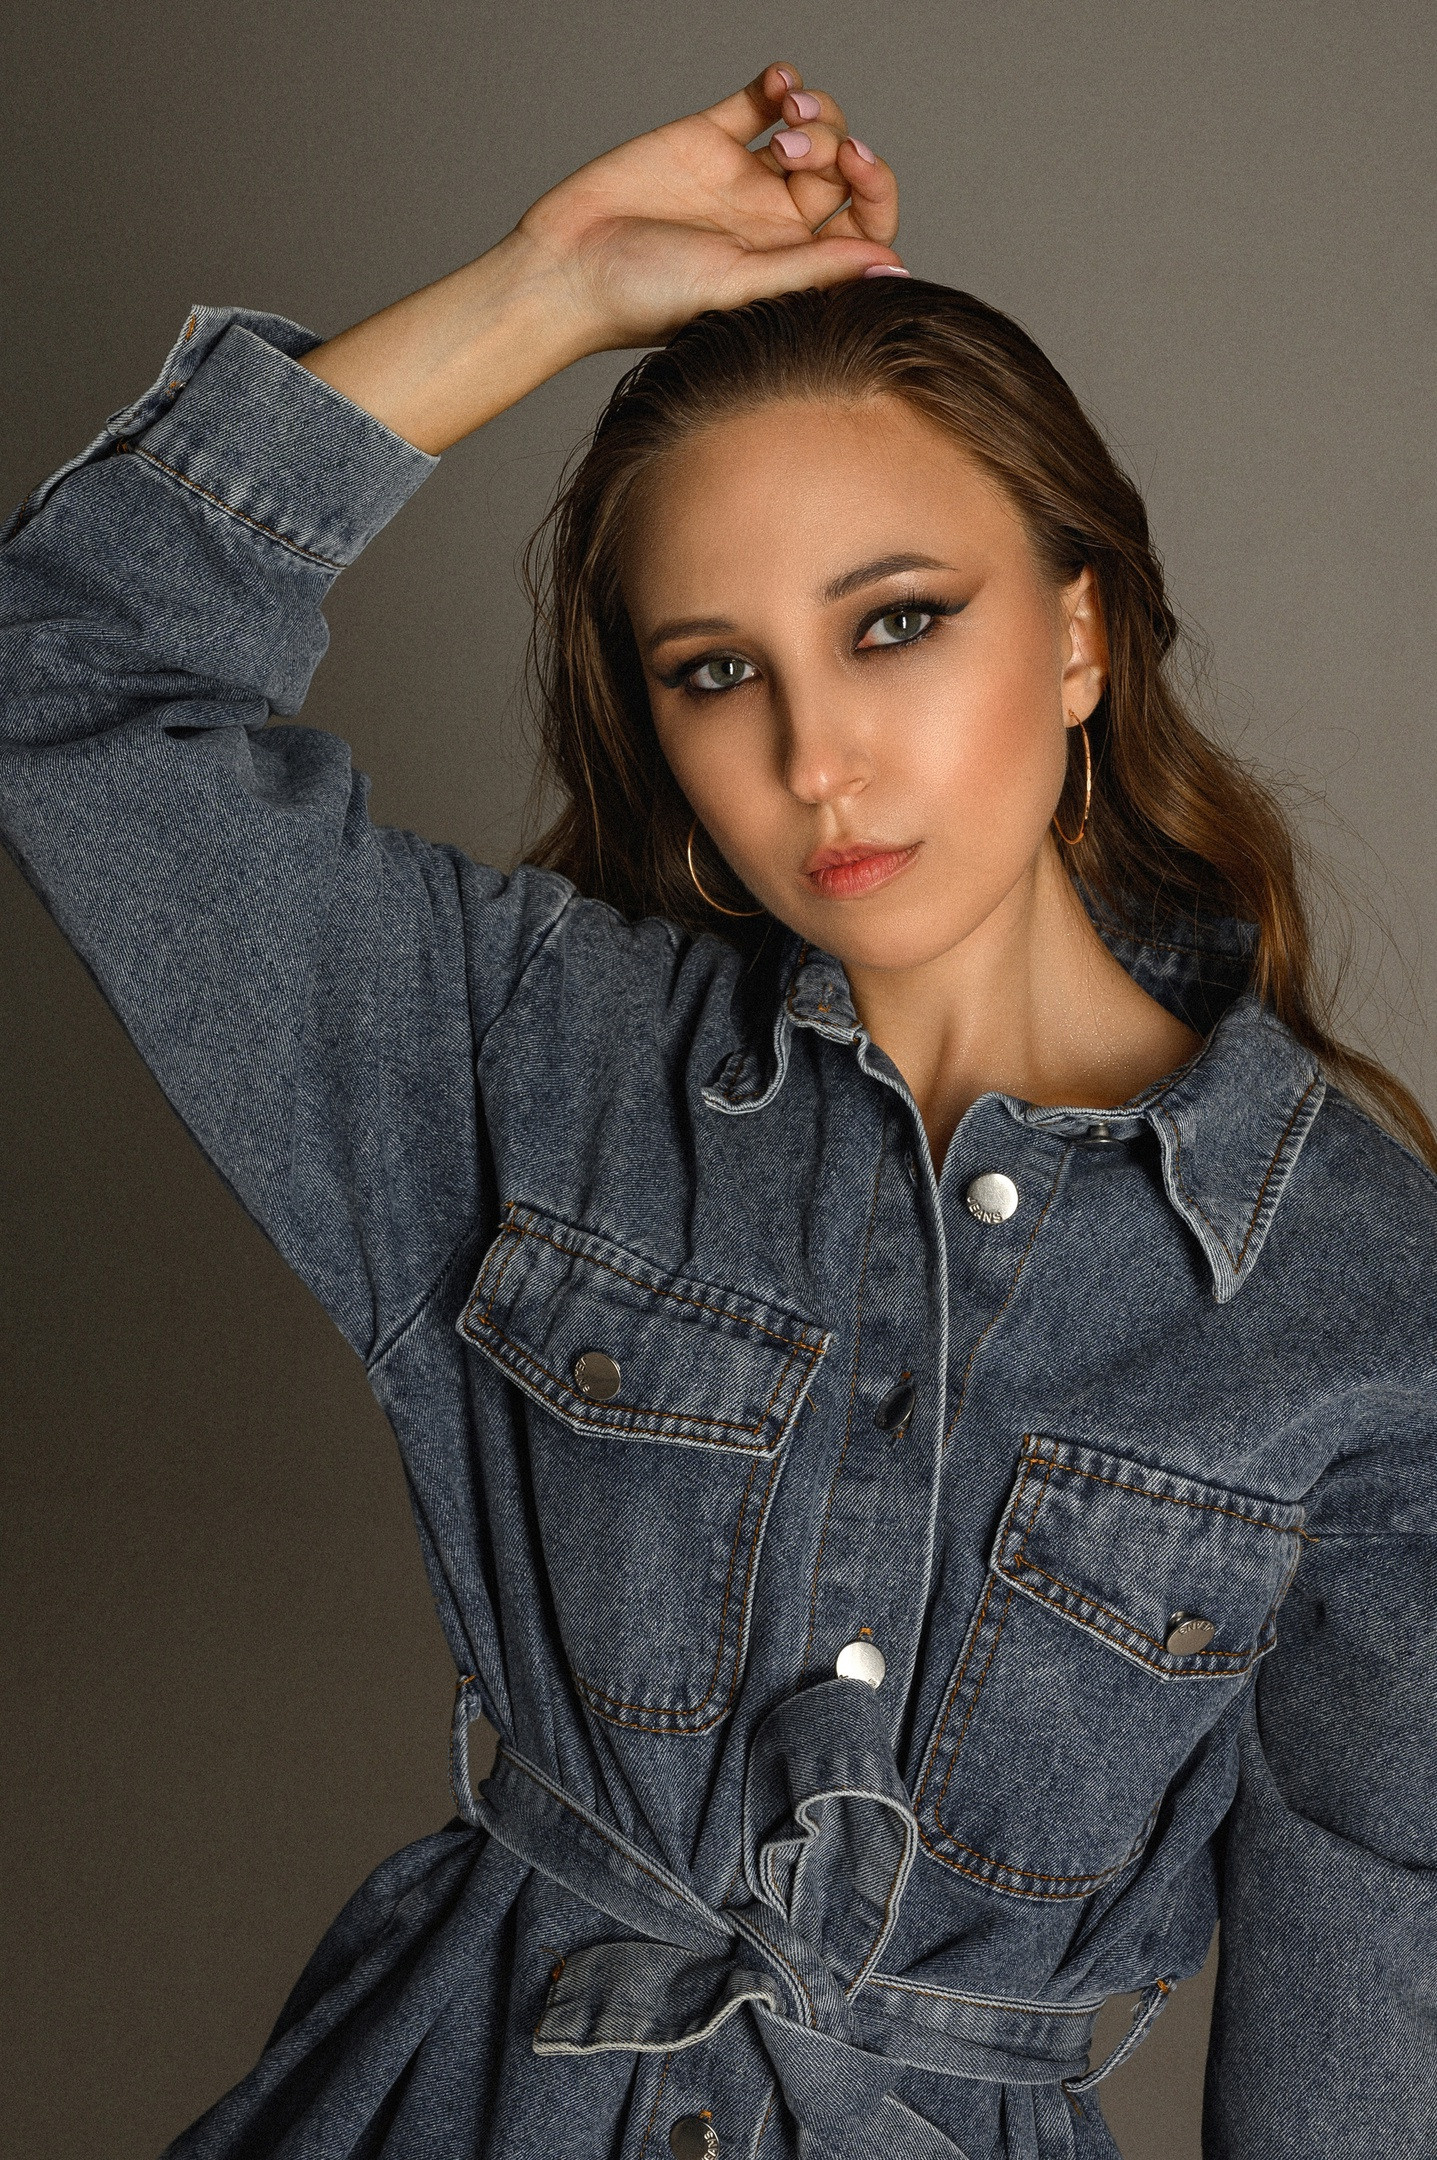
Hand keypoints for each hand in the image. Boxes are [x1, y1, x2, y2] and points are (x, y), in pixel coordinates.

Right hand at [297, 64, 899, 452]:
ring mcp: (743, 179)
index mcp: (794, 266)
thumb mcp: (740, 285)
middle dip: (839, 146)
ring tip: (787, 116)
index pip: (865, 227)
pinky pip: (761, 99)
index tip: (856, 168)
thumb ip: (814, 271)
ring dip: (816, 109)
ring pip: (813, 127)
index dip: (876, 192)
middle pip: (845, 170)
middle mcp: (776, 223)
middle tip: (800, 147)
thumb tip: (894, 268)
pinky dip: (782, 81)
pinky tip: (778, 82)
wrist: (569, 267)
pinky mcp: (707, 139)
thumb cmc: (648, 298)